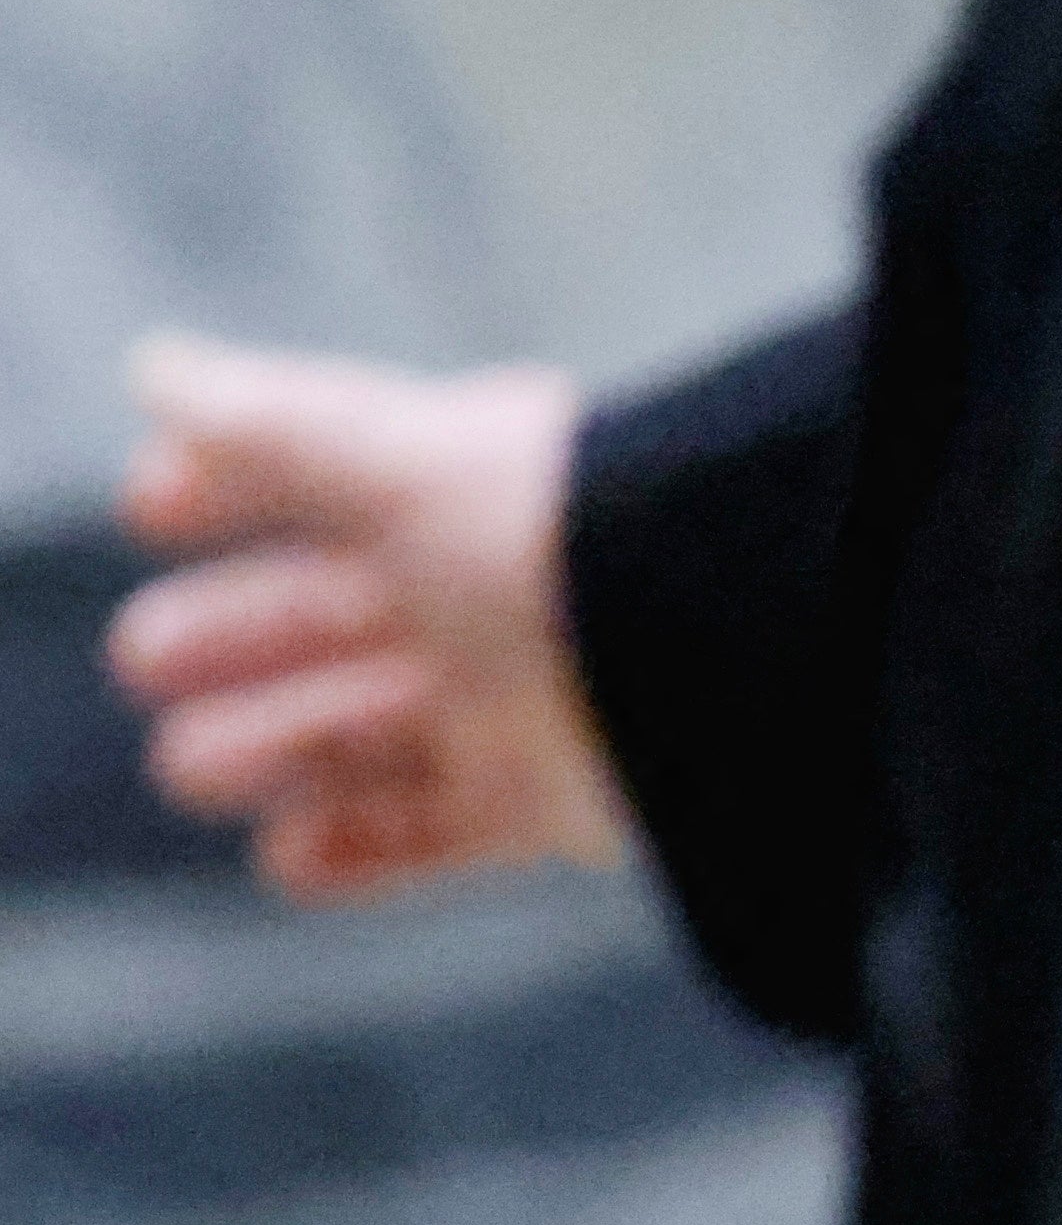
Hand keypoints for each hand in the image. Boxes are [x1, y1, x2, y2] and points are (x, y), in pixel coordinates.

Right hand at [107, 339, 623, 897]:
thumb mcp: (405, 460)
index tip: (148, 506)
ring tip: (192, 763)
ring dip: (272, 748)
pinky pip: (442, 834)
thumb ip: (272, 422)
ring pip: (366, 732)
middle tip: (147, 654)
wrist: (752, 656)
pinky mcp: (558, 802)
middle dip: (232, 636)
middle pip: (329, 619)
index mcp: (467, 490)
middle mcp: (491, 593)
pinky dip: (361, 850)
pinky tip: (287, 855)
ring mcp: (522, 701)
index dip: (229, 485)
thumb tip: (156, 369)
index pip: (327, 478)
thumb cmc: (577, 538)